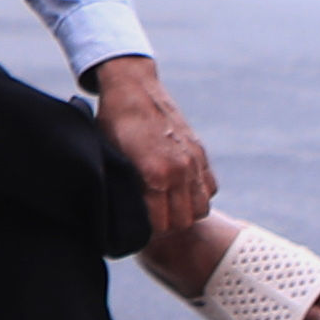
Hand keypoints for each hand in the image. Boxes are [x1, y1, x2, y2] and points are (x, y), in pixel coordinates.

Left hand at [88, 56, 216, 243]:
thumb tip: (119, 215)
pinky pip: (210, 188)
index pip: (160, 225)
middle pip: (183, 222)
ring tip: (165, 207)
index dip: (146, 230)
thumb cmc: (113, 123)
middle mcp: (179, 170)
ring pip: (201, 209)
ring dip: (185, 212)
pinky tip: (179, 190)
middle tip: (150, 219)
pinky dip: (198, 195)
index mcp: (155, 174)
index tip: (136, 225)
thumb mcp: (110, 157)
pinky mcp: (201, 153)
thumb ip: (122, 188)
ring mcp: (193, 161)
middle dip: (166, 226)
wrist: (133, 88)